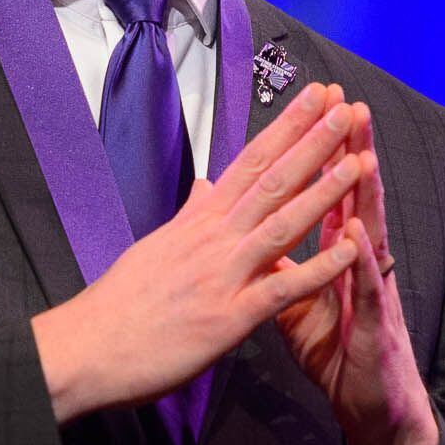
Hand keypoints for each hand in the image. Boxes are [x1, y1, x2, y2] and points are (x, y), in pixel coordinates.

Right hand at [34, 83, 366, 420]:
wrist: (87, 347)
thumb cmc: (120, 303)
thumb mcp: (156, 246)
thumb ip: (188, 215)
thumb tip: (204, 187)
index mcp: (198, 221)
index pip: (249, 162)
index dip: (285, 128)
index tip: (313, 98)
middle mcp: (213, 238)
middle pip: (270, 181)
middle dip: (311, 142)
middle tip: (344, 106)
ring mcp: (222, 275)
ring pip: (281, 224)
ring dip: (322, 192)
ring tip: (358, 161)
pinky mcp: (228, 317)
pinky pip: (281, 288)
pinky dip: (317, 269)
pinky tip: (349, 250)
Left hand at [272, 102, 436, 444]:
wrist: (370, 411)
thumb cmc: (338, 352)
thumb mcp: (296, 303)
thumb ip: (277, 264)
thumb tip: (249, 232)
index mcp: (336, 255)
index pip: (326, 192)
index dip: (316, 152)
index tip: (308, 108)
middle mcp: (359, 264)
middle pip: (352, 198)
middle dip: (347, 152)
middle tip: (344, 105)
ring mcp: (371, 292)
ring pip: (369, 234)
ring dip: (364, 195)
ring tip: (360, 152)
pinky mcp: (374, 328)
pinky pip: (366, 291)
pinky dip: (361, 261)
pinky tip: (357, 234)